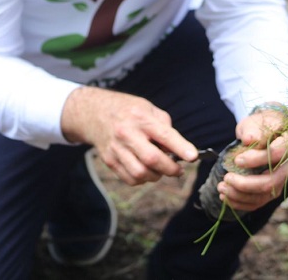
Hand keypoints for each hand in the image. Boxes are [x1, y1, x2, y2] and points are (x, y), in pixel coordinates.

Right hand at [60, 86, 199, 185]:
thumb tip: (178, 149)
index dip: (181, 147)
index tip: (193, 156)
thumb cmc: (128, 110)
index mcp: (140, 118)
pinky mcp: (109, 161)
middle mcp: (127, 133)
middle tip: (178, 169)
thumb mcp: (148, 108)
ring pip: (140, 173)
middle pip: (152, 159)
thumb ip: (165, 126)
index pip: (164, 135)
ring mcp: (116, 149)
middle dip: (171, 169)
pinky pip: (130, 179)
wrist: (94, 113)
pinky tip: (146, 170)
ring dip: (156, 176)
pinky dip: (142, 179)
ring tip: (160, 169)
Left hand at [218, 106, 287, 211]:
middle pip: (270, 182)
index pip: (276, 155)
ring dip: (239, 195)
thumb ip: (254, 130)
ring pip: (262, 196)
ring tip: (221, 187)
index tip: (237, 159)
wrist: (262, 135)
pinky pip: (257, 203)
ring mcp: (280, 181)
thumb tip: (249, 139)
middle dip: (245, 184)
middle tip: (226, 178)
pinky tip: (226, 197)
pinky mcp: (271, 192)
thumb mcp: (255, 123)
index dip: (256, 159)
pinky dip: (240, 203)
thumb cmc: (259, 127)